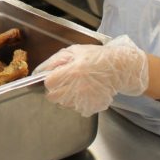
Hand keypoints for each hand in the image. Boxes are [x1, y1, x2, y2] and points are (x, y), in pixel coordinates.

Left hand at [34, 35, 148, 115]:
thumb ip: (55, 60)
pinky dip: (78, 102)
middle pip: (52, 97)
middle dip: (55, 89)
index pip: (48, 83)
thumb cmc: (97, 57)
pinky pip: (76, 108)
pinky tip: (85, 92)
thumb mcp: (75, 51)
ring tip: (77, 86)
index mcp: (72, 72)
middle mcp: (77, 88)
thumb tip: (40, 71)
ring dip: (66, 96)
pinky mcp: (91, 108)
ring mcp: (85, 100)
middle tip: (65, 82)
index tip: (56, 76)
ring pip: (63, 103)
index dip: (51, 79)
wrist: (119, 69)